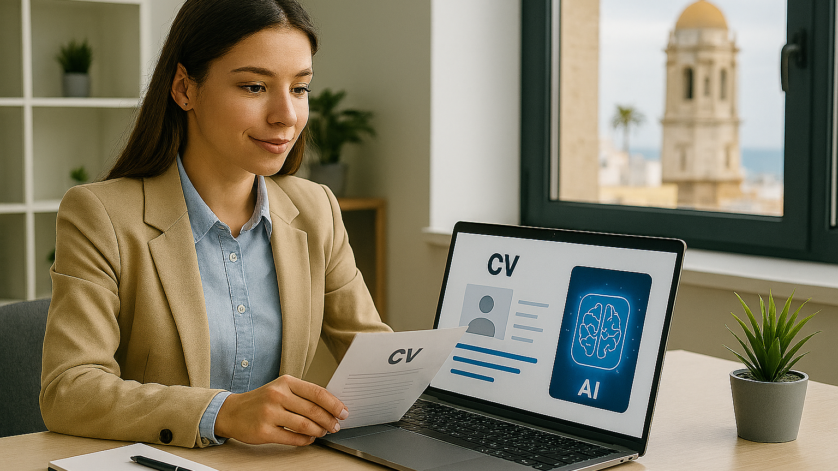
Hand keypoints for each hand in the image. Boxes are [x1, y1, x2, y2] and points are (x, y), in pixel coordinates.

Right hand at [214, 375, 348, 445]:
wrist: (232, 412)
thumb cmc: (261, 400)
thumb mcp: (281, 389)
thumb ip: (303, 394)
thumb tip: (330, 406)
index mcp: (286, 382)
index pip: (317, 392)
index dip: (334, 404)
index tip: (343, 412)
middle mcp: (278, 395)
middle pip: (313, 410)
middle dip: (329, 420)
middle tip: (336, 426)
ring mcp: (270, 413)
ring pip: (305, 425)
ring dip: (319, 431)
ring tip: (322, 432)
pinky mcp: (264, 431)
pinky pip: (292, 438)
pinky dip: (305, 440)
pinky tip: (309, 439)